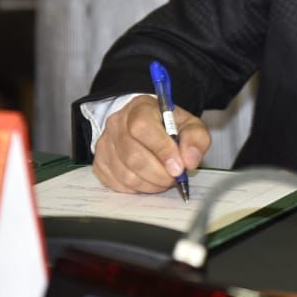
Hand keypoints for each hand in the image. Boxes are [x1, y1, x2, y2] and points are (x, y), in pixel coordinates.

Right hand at [91, 96, 209, 194]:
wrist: (146, 127)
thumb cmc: (168, 126)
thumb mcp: (189, 125)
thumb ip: (195, 138)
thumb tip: (189, 160)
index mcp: (140, 107)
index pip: (143, 127)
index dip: (162, 150)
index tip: (178, 167)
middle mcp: (117, 123)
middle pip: (133, 155)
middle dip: (159, 174)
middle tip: (174, 178)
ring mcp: (105, 143)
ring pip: (126, 174)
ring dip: (150, 184)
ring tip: (163, 179)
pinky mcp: (100, 162)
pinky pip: (117, 184)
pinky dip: (137, 189)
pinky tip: (148, 180)